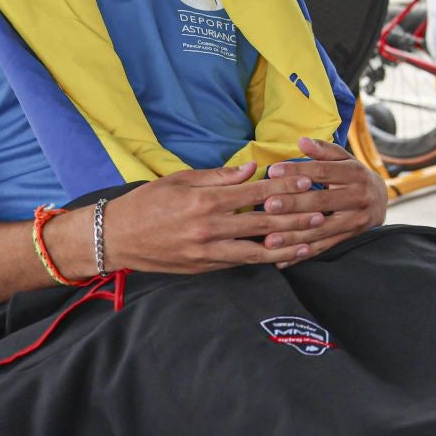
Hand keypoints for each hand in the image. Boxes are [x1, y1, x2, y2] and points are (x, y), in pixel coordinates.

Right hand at [99, 160, 339, 274]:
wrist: (115, 238)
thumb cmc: (148, 203)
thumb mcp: (180, 180)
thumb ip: (218, 176)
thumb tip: (252, 168)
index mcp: (204, 201)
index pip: (253, 192)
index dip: (282, 187)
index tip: (305, 181)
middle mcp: (209, 228)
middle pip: (261, 222)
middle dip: (293, 216)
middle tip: (320, 210)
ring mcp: (207, 251)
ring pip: (256, 250)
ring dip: (287, 244)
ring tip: (313, 238)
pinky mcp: (205, 267)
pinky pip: (241, 263)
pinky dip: (265, 260)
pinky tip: (285, 256)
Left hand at [262, 137, 388, 266]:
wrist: (381, 200)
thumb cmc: (353, 176)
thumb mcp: (344, 159)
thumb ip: (323, 151)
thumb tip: (301, 141)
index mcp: (356, 173)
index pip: (323, 171)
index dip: (297, 170)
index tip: (273, 171)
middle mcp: (359, 197)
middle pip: (321, 201)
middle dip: (293, 204)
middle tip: (268, 205)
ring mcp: (355, 221)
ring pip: (321, 229)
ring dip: (294, 236)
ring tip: (269, 239)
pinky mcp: (350, 238)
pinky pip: (323, 247)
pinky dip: (302, 255)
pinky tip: (281, 260)